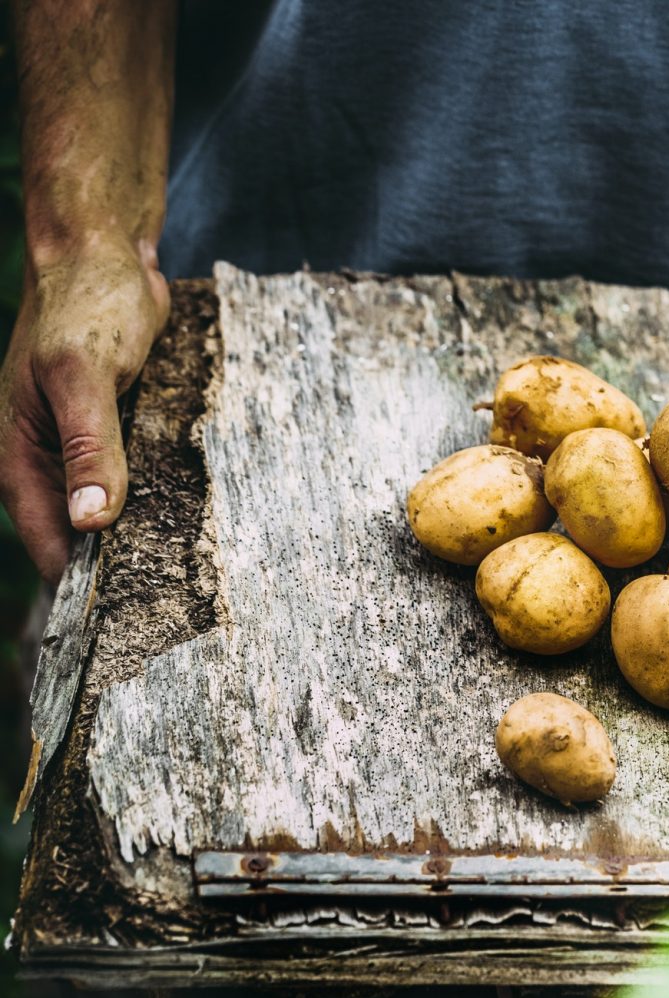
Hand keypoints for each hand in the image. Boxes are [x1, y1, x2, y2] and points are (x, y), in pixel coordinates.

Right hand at [0, 238, 168, 582]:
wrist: (106, 256)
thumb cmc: (86, 305)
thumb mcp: (85, 376)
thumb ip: (90, 448)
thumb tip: (91, 521)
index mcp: (19, 454)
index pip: (48, 541)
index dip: (82, 582)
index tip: (127, 618)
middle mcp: (46, 459)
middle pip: (80, 535)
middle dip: (119, 566)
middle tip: (175, 604)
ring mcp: (80, 447)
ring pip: (110, 510)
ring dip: (143, 533)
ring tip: (191, 576)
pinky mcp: (116, 430)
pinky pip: (135, 477)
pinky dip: (158, 496)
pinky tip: (197, 519)